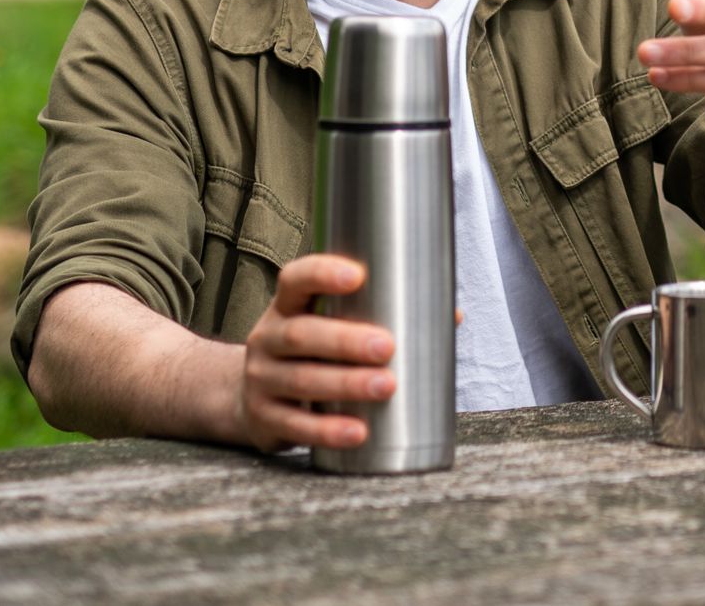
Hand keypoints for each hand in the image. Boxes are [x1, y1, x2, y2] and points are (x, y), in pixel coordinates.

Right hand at [234, 254, 395, 453]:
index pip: (295, 280)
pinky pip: (296, 426)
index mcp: (287, 306)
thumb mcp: (330, 326)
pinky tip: (359, 431)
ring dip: (345, 384)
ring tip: (386, 386)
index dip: (322, 274)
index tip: (357, 275)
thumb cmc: (313, 354)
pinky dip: (328, 430)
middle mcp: (267, 339)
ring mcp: (261, 380)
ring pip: (301, 381)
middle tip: (387, 347)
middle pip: (301, 335)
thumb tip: (453, 314)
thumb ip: (384, 315)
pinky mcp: (264, 419)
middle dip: (345, 340)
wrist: (252, 399)